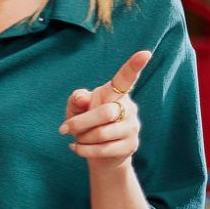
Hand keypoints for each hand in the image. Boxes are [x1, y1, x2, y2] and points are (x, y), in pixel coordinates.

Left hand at [60, 50, 152, 166]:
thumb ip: (77, 100)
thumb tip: (83, 97)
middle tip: (63, 129)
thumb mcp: (76, 110)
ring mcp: (132, 127)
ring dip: (83, 138)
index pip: (126, 77)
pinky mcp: (131, 146)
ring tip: (78, 139)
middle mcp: (129, 108)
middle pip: (105, 113)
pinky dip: (84, 150)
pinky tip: (78, 148)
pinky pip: (103, 149)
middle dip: (80, 123)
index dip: (135, 65)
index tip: (145, 53)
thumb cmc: (87, 125)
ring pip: (102, 133)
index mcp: (116, 93)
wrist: (99, 155)